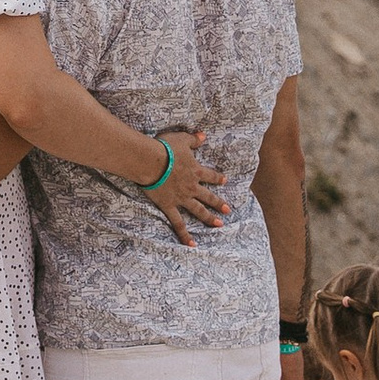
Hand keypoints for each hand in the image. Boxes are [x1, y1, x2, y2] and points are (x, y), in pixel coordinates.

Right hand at [141, 130, 226, 245]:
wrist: (151, 162)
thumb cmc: (165, 148)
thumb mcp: (182, 139)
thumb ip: (194, 139)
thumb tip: (203, 135)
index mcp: (195, 170)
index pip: (210, 175)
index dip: (218, 178)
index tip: (225, 180)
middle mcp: (192, 186)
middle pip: (208, 196)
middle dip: (218, 203)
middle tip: (227, 210)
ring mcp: (182, 198)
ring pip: (198, 210)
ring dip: (209, 218)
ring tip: (218, 225)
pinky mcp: (169, 206)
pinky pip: (179, 223)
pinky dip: (185, 235)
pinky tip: (192, 244)